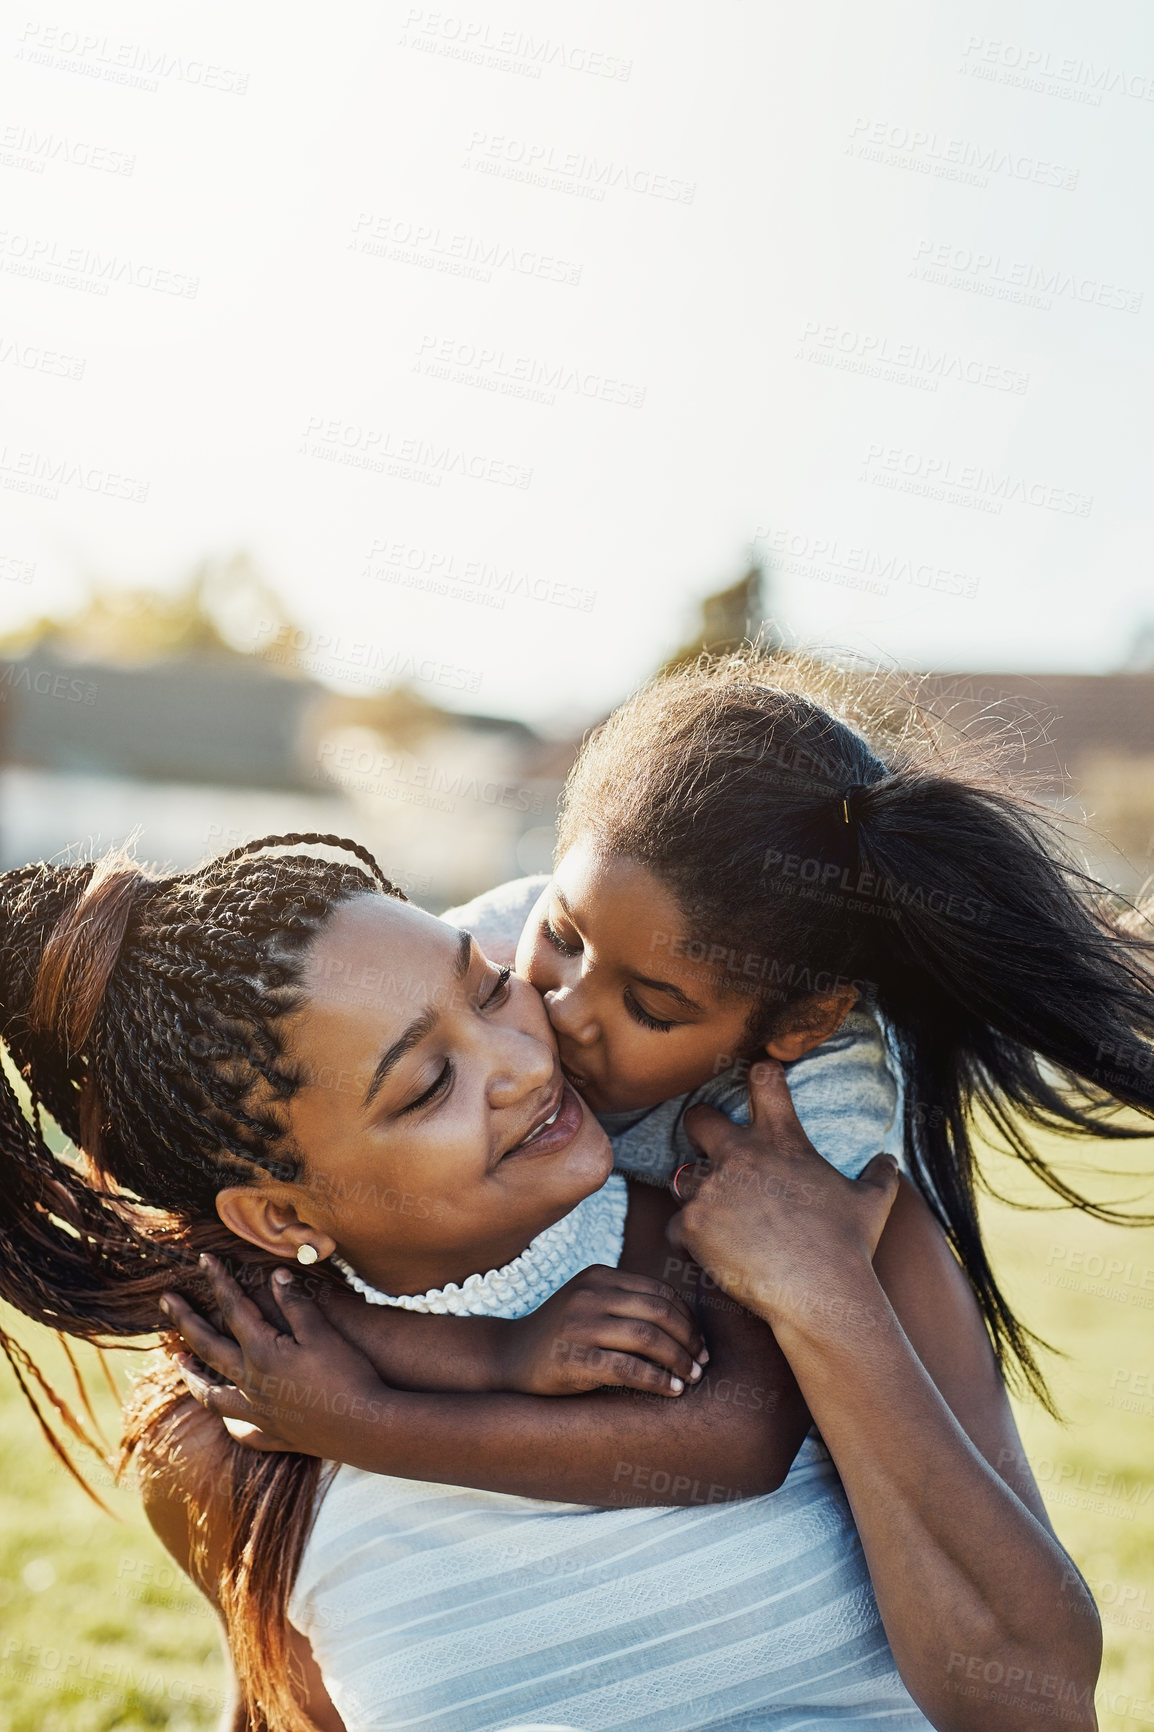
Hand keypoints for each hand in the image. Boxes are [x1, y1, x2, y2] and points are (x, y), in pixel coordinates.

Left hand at [160, 1254, 390, 1455]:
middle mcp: (251, 1383)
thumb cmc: (346, 1375)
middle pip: (208, 1347)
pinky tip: (228, 1420)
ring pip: (212, 1393)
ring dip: (191, 1374)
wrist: (364, 1427)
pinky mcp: (273, 1434)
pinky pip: (241, 1430)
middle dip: (184, 1320)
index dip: (218, 1281)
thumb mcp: (322, 1332)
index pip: (232, 1309)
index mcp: (262, 1352)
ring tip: (178, 1360)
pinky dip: (230, 1423)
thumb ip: (295, 1303)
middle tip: (165, 1300)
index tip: (203, 1259)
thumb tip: (275, 1275)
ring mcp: (258, 1412)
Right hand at [496, 1265, 707, 1396]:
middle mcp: (590, 1294)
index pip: (659, 1291)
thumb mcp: (588, 1305)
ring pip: (648, 1338)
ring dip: (678, 1361)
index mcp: (598, 1277)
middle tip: (702, 1363)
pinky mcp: (573, 1358)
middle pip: (659, 1311)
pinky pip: (628, 1368)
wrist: (507, 1358)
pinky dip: (657, 1380)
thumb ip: (625, 1304)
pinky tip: (671, 1391)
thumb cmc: (559, 1336)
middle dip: (689, 1339)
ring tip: (692, 1379)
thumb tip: (685, 1324)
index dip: (688, 1318)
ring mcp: (580, 1325)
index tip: (700, 1343)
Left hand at [668, 1060, 899, 1335]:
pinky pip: (676, 1227)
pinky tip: (708, 1256)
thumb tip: (890, 1161)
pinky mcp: (692, 1225)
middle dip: (699, 1130)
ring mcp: (712, 1188)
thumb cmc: (848, 1246)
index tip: (755, 1079)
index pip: (764, 1079)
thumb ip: (880, 1175)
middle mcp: (740, 1155)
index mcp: (781, 1139)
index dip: (758, 1074)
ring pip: (682, 1178)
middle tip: (709, 1149)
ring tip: (716, 1220)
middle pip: (697, 1118)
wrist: (819, 1293)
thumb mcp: (873, 1203)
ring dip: (695, 1195)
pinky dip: (688, 1242)